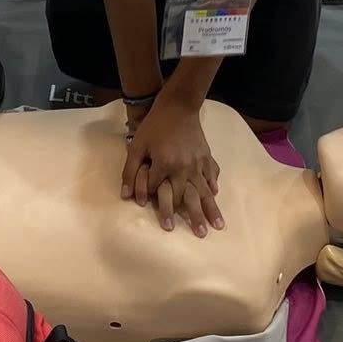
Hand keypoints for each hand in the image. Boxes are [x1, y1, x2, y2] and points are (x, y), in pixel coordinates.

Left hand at [122, 96, 222, 236]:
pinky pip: (210, 174)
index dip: (151, 198)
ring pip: (203, 191)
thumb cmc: (154, 125)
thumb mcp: (137, 146)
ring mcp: (197, 162)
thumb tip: (125, 196)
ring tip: (217, 226)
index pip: (157, 190)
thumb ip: (130, 171)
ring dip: (210, 209)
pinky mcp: (205, 156)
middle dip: (192, 217)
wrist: (177, 105)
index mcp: (164, 164)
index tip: (151, 208)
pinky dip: (213, 186)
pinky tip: (215, 197)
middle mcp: (183, 167)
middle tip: (200, 235)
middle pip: (186, 197)